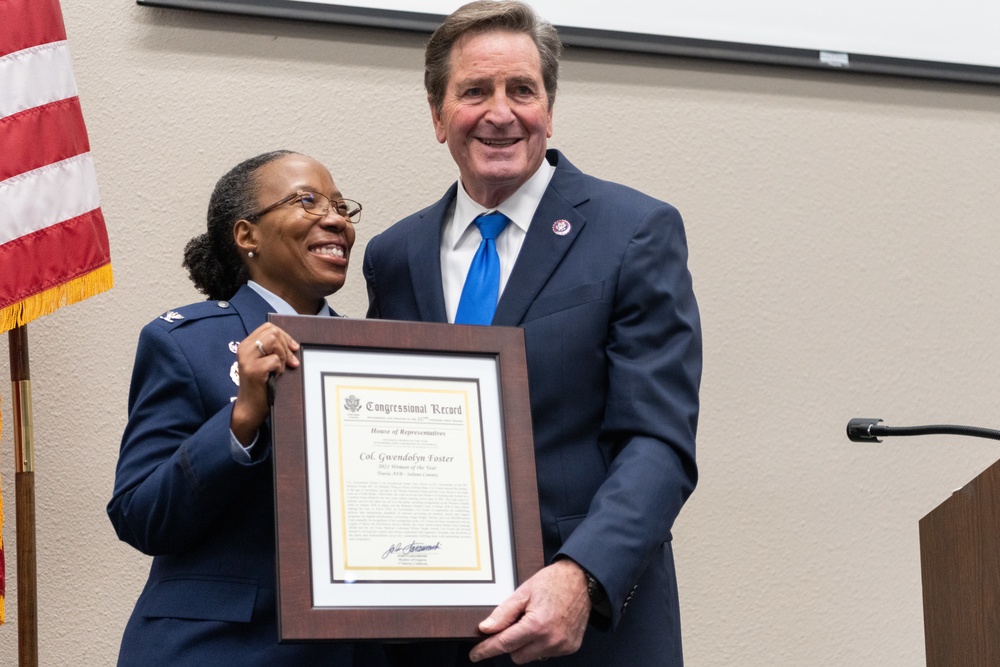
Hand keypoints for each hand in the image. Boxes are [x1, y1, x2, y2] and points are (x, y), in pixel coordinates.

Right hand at [230, 323, 299, 443]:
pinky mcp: (254, 369)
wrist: (250, 408)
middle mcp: (244, 348)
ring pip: (274, 341)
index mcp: (246, 345)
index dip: (284, 335)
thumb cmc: (261, 385)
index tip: (293, 348)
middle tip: (289, 362)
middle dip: (285, 346)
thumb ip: (273, 350)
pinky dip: (280, 368)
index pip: (268, 327)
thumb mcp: (264, 362)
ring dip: (282, 356)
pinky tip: (275, 377)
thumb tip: (293, 345)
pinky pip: (275, 359)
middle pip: (273, 332)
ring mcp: (247, 358)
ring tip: (278, 370)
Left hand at [469, 559, 590, 663]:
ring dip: (526, 645)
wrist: (583, 580)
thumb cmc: (553, 582)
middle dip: (510, 643)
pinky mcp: (570, 647)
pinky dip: (542, 644)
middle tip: (516, 623)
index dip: (487, 650)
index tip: (475, 654)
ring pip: (531, 656)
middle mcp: (551, 640)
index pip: (504, 644)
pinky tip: (547, 626)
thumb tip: (486, 629)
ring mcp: (562, 646)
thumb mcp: (524, 592)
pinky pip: (546, 653)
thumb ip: (503, 613)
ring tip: (535, 621)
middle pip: (516, 655)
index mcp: (537, 625)